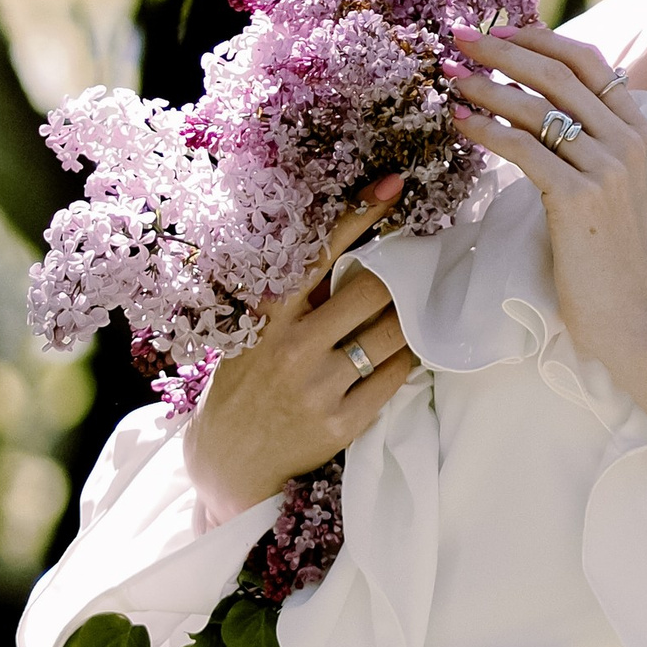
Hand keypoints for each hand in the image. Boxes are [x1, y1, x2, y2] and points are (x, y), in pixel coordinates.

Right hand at [181, 178, 420, 521]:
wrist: (227, 461)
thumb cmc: (244, 385)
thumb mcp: (253, 332)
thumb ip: (294, 300)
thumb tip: (352, 253)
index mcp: (270, 315)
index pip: (320, 251)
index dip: (361, 214)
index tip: (395, 185)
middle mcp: (294, 347)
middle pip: (372, 290)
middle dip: (400, 277)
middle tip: (419, 266)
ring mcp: (319, 386)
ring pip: (391, 334)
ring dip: (410, 319)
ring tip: (415, 311)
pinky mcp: (341, 422)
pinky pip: (395, 377)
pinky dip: (407, 360)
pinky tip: (405, 353)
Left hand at [447, 28, 646, 517]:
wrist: (634, 316)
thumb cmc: (610, 255)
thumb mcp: (610, 186)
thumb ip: (587, 141)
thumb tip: (536, 100)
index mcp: (639, 130)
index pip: (587, 61)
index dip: (538, 38)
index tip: (496, 28)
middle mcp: (628, 140)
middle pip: (558, 73)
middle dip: (502, 48)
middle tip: (458, 35)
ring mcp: (607, 167)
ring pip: (537, 106)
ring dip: (485, 84)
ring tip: (448, 75)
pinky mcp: (580, 197)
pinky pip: (523, 147)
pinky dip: (486, 128)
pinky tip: (458, 120)